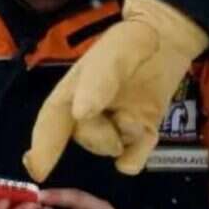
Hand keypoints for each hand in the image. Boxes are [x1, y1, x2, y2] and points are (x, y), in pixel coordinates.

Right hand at [23, 0, 208, 180]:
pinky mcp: (141, 132)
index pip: (52, 120)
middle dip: (99, 137)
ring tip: (138, 118)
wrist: (171, 38)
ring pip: (109, 149)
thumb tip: (80, 114)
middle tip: (121, 121)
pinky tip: (148, 135)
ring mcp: (117, 122)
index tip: (37, 171)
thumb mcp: (115, 52)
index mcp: (75, 89)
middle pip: (85, 137)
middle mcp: (92, 110)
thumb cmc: (135, 41)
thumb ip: (97, 81)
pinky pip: (132, 159)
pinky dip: (138, 155)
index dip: (42, 146)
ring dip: (123, 141)